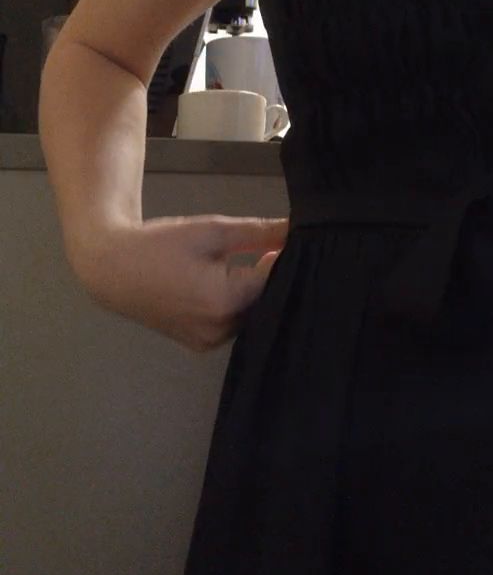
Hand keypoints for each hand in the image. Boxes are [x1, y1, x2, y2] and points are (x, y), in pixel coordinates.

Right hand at [73, 214, 288, 352]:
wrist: (113, 269)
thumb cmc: (162, 244)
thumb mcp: (214, 231)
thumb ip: (260, 233)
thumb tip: (297, 229)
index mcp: (224, 301)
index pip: (275, 281)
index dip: (284, 258)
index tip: (289, 241)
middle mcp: (219, 330)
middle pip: (265, 302)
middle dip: (273, 277)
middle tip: (274, 250)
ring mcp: (209, 342)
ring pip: (251, 316)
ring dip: (257, 293)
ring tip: (257, 263)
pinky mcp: (201, 345)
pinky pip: (234, 325)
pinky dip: (240, 306)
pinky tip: (238, 283)